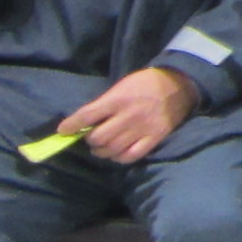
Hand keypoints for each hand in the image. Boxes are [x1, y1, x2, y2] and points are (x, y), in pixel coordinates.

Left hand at [56, 64, 198, 164]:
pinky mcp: (153, 138)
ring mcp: (141, 129)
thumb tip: (85, 121)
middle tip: (91, 138)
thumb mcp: (122, 86)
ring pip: (112, 149)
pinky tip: (117, 153)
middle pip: (99, 137)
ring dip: (102, 151)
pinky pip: (131, 156)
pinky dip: (119, 158)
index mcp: (118, 99)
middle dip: (90, 140)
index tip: (63, 131)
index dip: (72, 125)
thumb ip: (105, 103)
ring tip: (102, 147)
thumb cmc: (145, 83)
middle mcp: (128, 115)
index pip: (88, 115)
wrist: (177, 85)